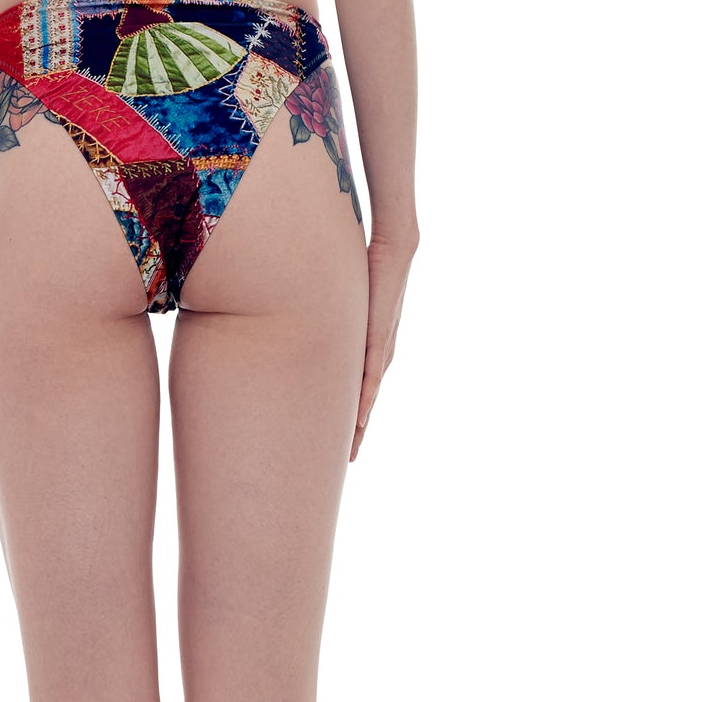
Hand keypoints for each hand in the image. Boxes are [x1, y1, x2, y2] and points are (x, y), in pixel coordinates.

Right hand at [350, 226, 418, 461]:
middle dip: (358, 429)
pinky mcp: (379, 336)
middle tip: (348, 456)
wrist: (395, 245)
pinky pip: (370, 377)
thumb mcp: (343, 295)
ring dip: (361, 423)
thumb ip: (330, 308)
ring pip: (370, 394)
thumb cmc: (368, 262)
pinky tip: (360, 421)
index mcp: (372, 341)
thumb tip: (305, 306)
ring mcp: (381, 344)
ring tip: (352, 449)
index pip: (362, 385)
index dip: (353, 410)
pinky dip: (366, 401)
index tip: (344, 434)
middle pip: (368, 399)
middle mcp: (380, 348)